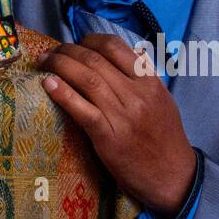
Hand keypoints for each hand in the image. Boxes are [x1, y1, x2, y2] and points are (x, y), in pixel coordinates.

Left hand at [40, 34, 195, 215]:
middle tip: (51, 52)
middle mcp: (137, 94)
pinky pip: (82, 109)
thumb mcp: (161, 100)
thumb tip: (119, 54)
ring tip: (44, 63)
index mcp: (149, 82)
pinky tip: (48, 84)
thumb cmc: (164, 138)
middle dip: (67, 51)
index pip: (115, 47)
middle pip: (95, 60)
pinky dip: (63, 93)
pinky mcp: (108, 137)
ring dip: (60, 66)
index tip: (76, 43)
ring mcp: (122, 115)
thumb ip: (142, 77)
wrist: (173, 177)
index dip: (89, 40)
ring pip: (86, 79)